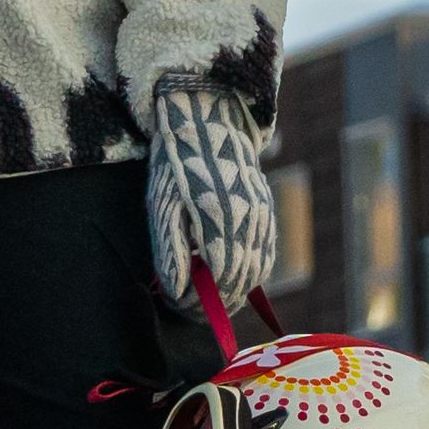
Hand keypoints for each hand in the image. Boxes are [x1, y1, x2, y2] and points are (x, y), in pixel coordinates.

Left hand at [148, 83, 284, 341]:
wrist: (207, 123)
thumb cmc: (175, 164)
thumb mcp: (162, 206)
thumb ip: (170, 251)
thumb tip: (177, 291)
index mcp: (218, 220)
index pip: (217, 281)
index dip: (197, 302)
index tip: (176, 303)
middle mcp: (247, 221)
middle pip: (239, 283)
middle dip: (213, 304)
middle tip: (187, 306)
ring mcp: (262, 217)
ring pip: (255, 274)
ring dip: (232, 292)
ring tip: (204, 294)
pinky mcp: (267, 213)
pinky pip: (265, 256)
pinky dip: (248, 275)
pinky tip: (227, 276)